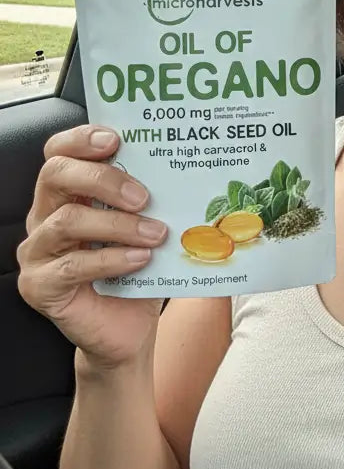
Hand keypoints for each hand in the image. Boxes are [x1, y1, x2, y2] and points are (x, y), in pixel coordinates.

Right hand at [17, 126, 167, 369]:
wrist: (128, 329)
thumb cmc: (137, 270)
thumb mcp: (144, 225)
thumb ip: (147, 196)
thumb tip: (181, 164)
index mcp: (66, 194)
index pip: (59, 152)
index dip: (81, 139)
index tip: (115, 139)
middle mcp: (44, 216)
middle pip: (57, 175)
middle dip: (103, 178)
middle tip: (143, 196)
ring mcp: (36, 252)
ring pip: (67, 221)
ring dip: (118, 225)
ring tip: (156, 233)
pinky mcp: (38, 286)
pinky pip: (72, 265)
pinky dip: (112, 259)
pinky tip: (141, 259)